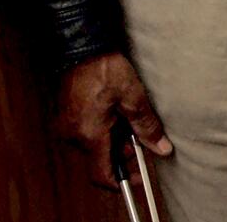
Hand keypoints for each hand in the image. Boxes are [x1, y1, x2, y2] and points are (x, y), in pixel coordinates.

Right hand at [56, 51, 171, 190]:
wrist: (81, 46)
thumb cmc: (104, 67)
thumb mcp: (132, 95)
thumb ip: (146, 125)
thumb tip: (161, 148)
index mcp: (90, 135)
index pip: (103, 175)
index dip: (123, 179)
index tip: (139, 175)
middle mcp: (73, 136)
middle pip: (101, 158)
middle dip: (122, 151)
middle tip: (139, 133)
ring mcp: (66, 127)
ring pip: (93, 145)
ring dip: (112, 138)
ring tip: (126, 114)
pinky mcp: (64, 117)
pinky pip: (85, 133)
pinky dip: (101, 129)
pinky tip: (113, 110)